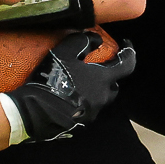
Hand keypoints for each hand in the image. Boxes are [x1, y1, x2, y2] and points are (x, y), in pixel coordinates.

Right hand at [7, 32, 135, 140]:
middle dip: (109, 76)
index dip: (130, 52)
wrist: (35, 113)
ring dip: (95, 90)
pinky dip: (82, 101)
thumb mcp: (64, 53)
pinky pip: (87, 110)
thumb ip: (82, 41)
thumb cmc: (53, 80)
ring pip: (100, 99)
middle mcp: (102, 98)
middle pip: (113, 86)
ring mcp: (92, 113)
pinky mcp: (80, 124)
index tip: (126, 44)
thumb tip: (96, 39)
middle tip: (96, 68)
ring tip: (80, 83)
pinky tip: (68, 96)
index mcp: (102, 80)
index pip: (127, 65)